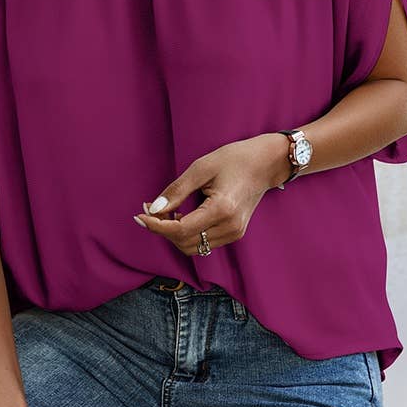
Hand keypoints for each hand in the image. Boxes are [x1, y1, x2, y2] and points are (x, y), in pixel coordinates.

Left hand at [133, 134, 283, 255]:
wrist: (266, 163)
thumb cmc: (235, 159)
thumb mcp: (202, 168)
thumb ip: (177, 190)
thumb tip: (154, 208)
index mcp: (222, 209)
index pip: (180, 230)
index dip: (156, 225)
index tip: (140, 215)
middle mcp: (230, 227)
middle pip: (184, 242)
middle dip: (162, 229)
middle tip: (149, 209)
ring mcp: (234, 233)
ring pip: (193, 247)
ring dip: (173, 234)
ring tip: (164, 212)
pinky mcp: (234, 233)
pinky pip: (203, 242)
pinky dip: (186, 234)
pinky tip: (180, 216)